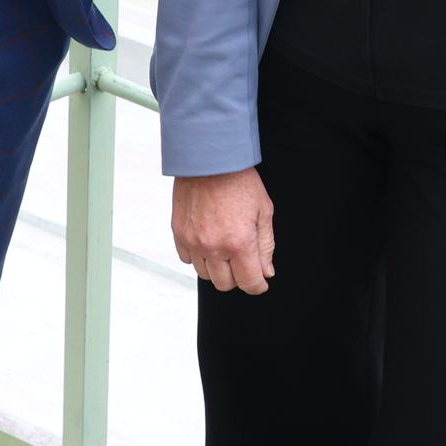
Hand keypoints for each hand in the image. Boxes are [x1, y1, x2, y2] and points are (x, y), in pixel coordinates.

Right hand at [171, 168, 275, 294]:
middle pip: (225, 284)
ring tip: (224, 249)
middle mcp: (214, 247)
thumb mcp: (263, 211)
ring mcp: (194, 242)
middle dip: (238, 278)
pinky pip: (187, 259)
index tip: (259, 283)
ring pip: (205, 275)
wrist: (209, 159)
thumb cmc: (238, 180)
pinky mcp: (179, 233)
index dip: (258, 286)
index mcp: (239, 242)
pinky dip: (198, 256)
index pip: (249, 282)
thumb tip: (266, 271)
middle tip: (243, 262)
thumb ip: (266, 246)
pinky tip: (208, 242)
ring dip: (217, 269)